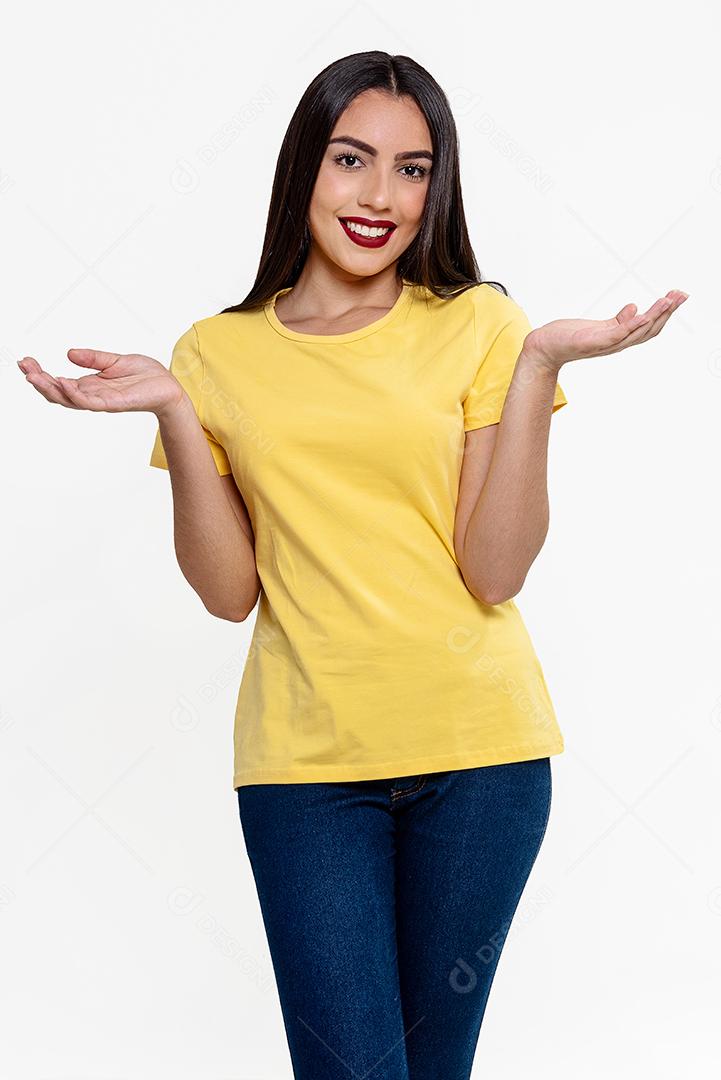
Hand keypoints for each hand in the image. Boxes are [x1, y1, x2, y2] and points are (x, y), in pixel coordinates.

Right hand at [17, 349, 184, 416]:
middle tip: (24, 367)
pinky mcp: (114, 404)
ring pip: (69, 399)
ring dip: (50, 388)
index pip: (59, 383)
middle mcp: (92, 395)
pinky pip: (89, 401)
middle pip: (58, 393)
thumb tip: (68, 353)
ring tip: (33, 376)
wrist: (169, 385)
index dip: (41, 374)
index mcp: (91, 385)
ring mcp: (101, 401)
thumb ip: (93, 358)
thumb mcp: (115, 360)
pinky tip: (62, 381)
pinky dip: (74, 393)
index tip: (26, 361)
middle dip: (39, 381)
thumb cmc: (145, 375)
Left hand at [522, 290, 689, 372]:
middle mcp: (615, 344)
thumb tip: (634, 308)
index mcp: (619, 338)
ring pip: (637, 332)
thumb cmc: (568, 337)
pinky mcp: (591, 342)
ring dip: (655, 315)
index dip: (665, 314)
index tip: (677, 296)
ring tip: (668, 300)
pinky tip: (642, 313)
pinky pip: (617, 334)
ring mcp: (604, 344)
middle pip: (649, 330)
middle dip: (667, 313)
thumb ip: (618, 321)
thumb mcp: (597, 327)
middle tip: (681, 295)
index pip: (649, 328)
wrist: (543, 348)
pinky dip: (631, 325)